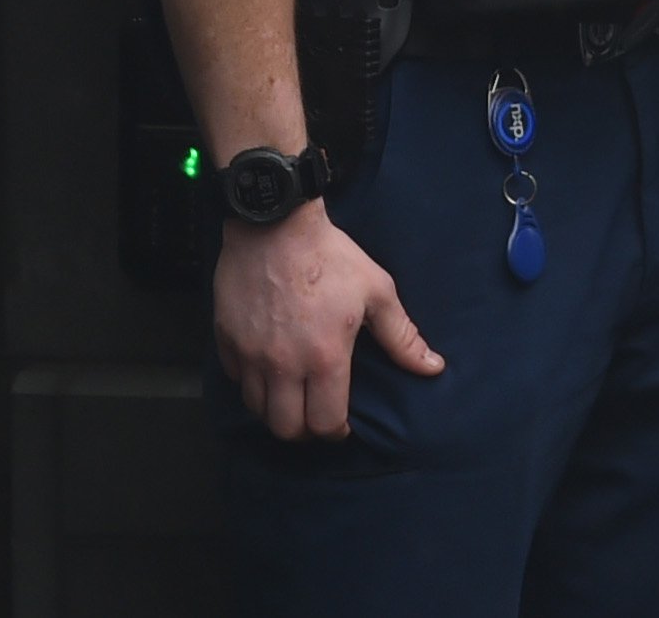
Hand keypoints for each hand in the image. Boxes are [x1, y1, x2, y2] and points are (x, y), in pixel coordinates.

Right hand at [216, 204, 438, 439]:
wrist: (275, 226)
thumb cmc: (331, 257)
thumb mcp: (377, 292)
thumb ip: (401, 337)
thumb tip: (432, 367)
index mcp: (324, 359)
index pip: (324, 422)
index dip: (336, 433)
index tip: (342, 428)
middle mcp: (282, 365)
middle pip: (285, 428)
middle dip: (304, 432)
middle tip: (316, 418)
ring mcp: (250, 355)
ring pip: (256, 409)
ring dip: (276, 411)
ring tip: (293, 398)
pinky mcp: (225, 340)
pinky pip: (236, 379)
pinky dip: (252, 383)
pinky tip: (268, 370)